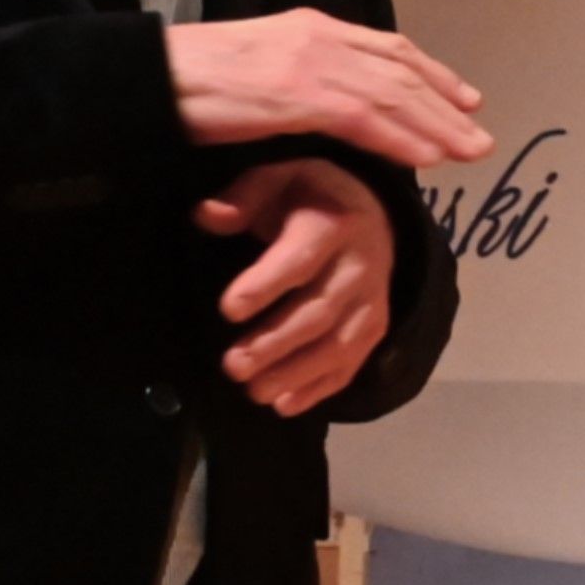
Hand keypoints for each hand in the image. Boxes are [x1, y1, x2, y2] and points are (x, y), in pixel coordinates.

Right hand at [166, 8, 492, 166]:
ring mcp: (308, 63)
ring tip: (469, 152)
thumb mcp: (261, 73)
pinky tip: (427, 158)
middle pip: (401, 72)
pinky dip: (401, 138)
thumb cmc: (193, 84)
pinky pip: (362, 118)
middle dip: (446, 104)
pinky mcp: (295, 92)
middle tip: (480, 135)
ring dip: (437, 126)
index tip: (465, 99)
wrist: (147, 78)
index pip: (388, 49)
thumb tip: (335, 108)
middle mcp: (319, 38)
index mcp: (311, 29)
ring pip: (392, 95)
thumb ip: (304, 82)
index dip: (433, 74)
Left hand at [200, 160, 399, 414]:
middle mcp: (360, 266)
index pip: (300, 260)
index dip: (266, 285)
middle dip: (276, 342)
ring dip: (296, 372)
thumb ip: (243, 196)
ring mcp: (372, 301)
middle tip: (233, 365)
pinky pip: (352, 363)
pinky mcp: (376, 327)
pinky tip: (286, 405)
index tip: (228, 309)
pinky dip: (320, 388)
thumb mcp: (277, 179)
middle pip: (319, 311)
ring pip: (339, 344)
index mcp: (332, 224)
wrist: (374, 214)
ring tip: (254, 391)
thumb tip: (208, 217)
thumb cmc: (308, 198)